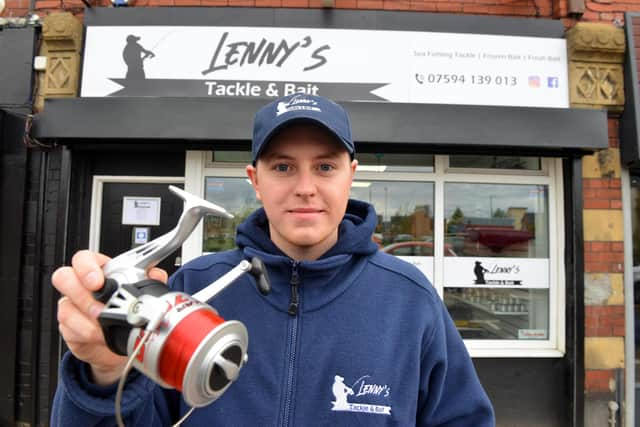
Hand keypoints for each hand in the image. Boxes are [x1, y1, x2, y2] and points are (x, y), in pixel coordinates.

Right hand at [52, 250, 167, 384]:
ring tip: (104, 325)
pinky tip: (100, 336)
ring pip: (65, 307)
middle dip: (81, 293)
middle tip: (99, 307)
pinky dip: (86, 333)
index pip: (83, 258)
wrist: (119, 338)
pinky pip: (68, 328)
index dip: (86, 268)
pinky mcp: (67, 327)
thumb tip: (156, 274)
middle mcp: (80, 285)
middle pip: (63, 277)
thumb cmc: (126, 307)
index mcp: (98, 270)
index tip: (97, 281)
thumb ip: (150, 279)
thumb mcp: (139, 290)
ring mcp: (71, 305)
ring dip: (87, 319)